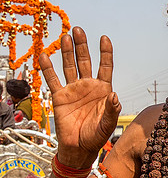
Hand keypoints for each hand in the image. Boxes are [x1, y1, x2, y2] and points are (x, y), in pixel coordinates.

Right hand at [40, 27, 120, 167]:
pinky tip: (44, 55)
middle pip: (85, 61)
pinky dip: (48, 68)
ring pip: (69, 66)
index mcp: (103, 89)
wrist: (79, 148)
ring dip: (67, 52)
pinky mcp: (60, 96)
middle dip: (82, 46)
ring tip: (65, 37)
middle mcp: (88, 86)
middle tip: (78, 30)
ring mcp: (73, 89)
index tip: (104, 38)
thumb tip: (114, 95)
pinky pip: (52, 79)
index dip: (105, 52)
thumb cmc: (97, 136)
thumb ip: (112, 110)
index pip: (105, 66)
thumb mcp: (108, 123)